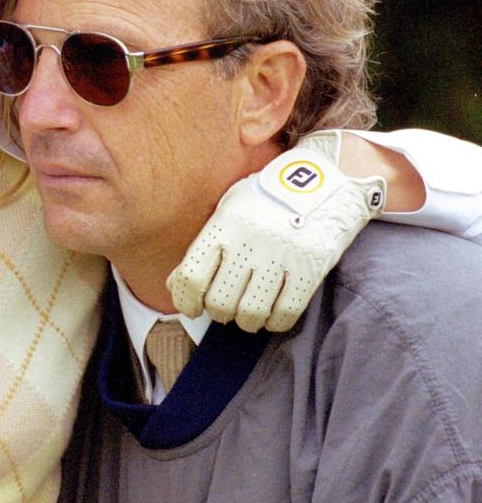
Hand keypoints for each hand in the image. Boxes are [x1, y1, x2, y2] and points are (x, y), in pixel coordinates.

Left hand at [168, 130, 385, 332]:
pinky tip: (272, 314)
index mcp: (225, 224)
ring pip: (251, 314)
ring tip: (248, 312)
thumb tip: (176, 285)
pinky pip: (286, 313)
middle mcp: (250, 242)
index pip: (191, 277)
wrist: (326, 180)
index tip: (192, 307)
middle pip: (220, 302)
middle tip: (225, 307)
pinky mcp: (309, 269)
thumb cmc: (268, 199)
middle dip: (219, 312)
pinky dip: (275, 321)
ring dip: (246, 321)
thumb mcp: (230, 209)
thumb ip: (204, 245)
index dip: (186, 301)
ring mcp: (281, 256)